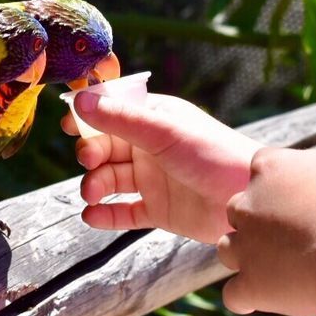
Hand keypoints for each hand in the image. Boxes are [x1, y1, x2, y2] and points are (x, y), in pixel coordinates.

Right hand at [65, 92, 259, 243]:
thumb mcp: (164, 132)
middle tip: (88, 161)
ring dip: (95, 185)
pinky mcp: (159, 211)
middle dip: (92, 153)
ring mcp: (155, 180)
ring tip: (93, 193)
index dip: (90, 117)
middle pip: (107, 148)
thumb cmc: (212, 154)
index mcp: (156, 119)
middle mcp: (152, 148)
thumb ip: (121, 119)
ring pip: (111, 180)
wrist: (247, 199)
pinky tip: (92, 215)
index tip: (68, 125)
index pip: (114, 112)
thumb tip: (80, 100)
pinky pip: (124, 212)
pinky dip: (106, 215)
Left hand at [216, 98, 315, 315]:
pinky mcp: (250, 283)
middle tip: (294, 235)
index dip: (279, 187)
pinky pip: (235, 294)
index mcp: (267, 168)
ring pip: (228, 250)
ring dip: (249, 258)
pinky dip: (248, 296)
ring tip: (282, 266)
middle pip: (237, 210)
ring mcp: (244, 246)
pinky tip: (272, 294)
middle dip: (257, 222)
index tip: (303, 198)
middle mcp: (246, 203)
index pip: (259, 172)